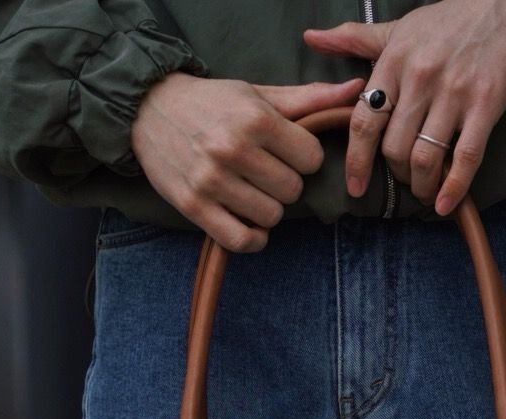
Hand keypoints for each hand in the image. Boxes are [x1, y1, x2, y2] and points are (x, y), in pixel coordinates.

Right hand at [131, 74, 365, 250]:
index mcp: (254, 119)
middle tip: (267, 174)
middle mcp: (233, 149)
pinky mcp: (194, 206)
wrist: (149, 108)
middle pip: (292, 190)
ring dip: (267, 210)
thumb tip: (356, 91)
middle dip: (286, 184)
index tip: (287, 154)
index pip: (311, 158)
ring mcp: (212, 181)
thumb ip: (307, 99)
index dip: (304, 158)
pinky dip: (253, 238)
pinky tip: (250, 224)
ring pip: (270, 217)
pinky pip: (241, 240)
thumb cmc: (212, 102)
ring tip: (252, 192)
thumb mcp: (258, 94)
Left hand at [304, 0, 505, 214]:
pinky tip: (445, 204)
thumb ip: (355, 39)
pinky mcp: (487, 104)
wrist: (504, 0)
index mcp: (395, 61)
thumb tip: (312, 38)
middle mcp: (421, 78)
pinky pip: (466, 157)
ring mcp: (455, 93)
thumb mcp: (399, 28)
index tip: (355, 187)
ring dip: (422, 185)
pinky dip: (454, 187)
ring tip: (424, 190)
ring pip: (425, 157)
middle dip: (397, 174)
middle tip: (405, 179)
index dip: (357, 161)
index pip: (365, 121)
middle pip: (395, 149)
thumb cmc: (449, 18)